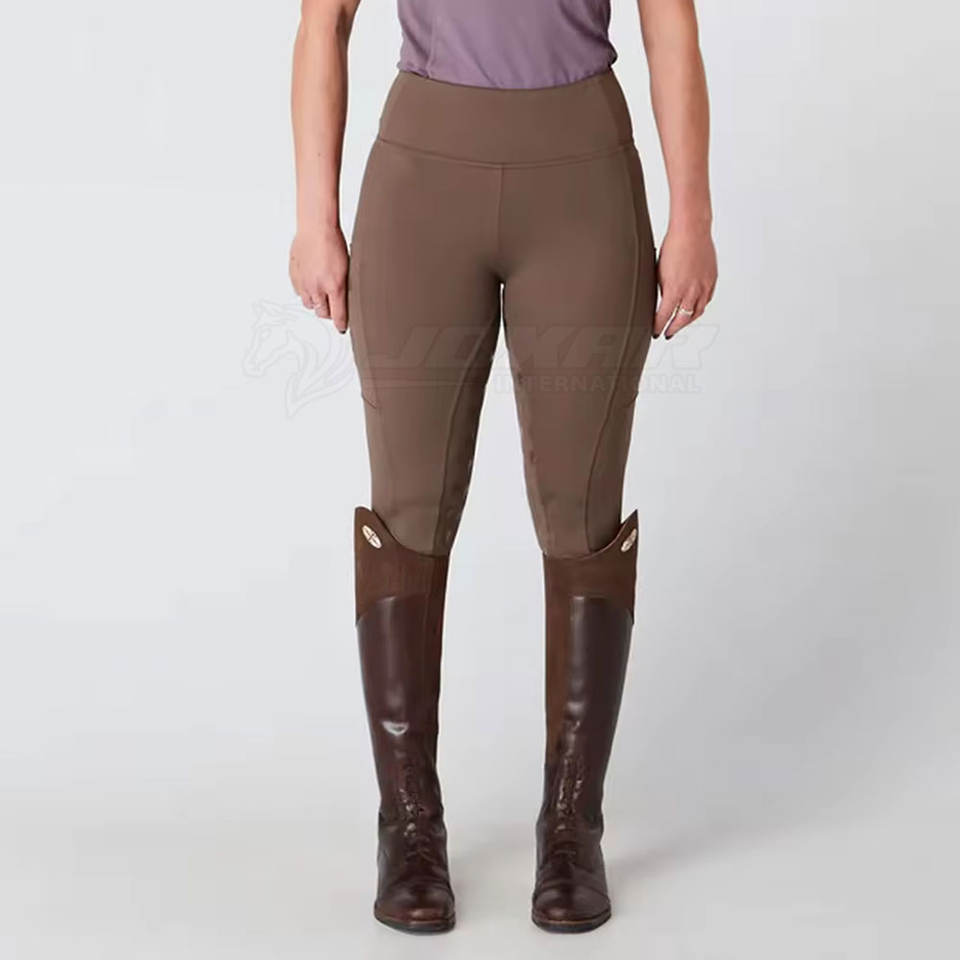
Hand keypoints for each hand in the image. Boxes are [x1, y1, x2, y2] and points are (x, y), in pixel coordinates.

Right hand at [289, 224, 348, 332]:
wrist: (316, 228)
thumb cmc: (333, 243)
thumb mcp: (347, 268)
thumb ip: (344, 286)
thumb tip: (345, 300)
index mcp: (335, 287)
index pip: (338, 315)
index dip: (341, 324)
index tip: (342, 328)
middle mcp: (318, 288)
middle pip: (323, 313)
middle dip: (329, 312)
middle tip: (332, 306)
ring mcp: (305, 283)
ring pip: (310, 304)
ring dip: (316, 302)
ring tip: (321, 291)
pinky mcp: (295, 277)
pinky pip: (300, 292)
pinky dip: (306, 291)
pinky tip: (311, 281)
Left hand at [653, 222, 717, 339]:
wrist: (692, 231)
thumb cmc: (674, 246)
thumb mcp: (659, 272)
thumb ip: (662, 290)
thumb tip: (662, 302)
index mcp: (674, 290)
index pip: (664, 317)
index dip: (659, 326)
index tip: (656, 332)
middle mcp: (691, 291)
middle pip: (682, 319)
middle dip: (674, 329)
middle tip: (668, 333)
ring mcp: (703, 286)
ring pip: (696, 312)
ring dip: (687, 321)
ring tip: (680, 324)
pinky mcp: (712, 280)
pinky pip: (706, 301)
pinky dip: (699, 308)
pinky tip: (694, 309)